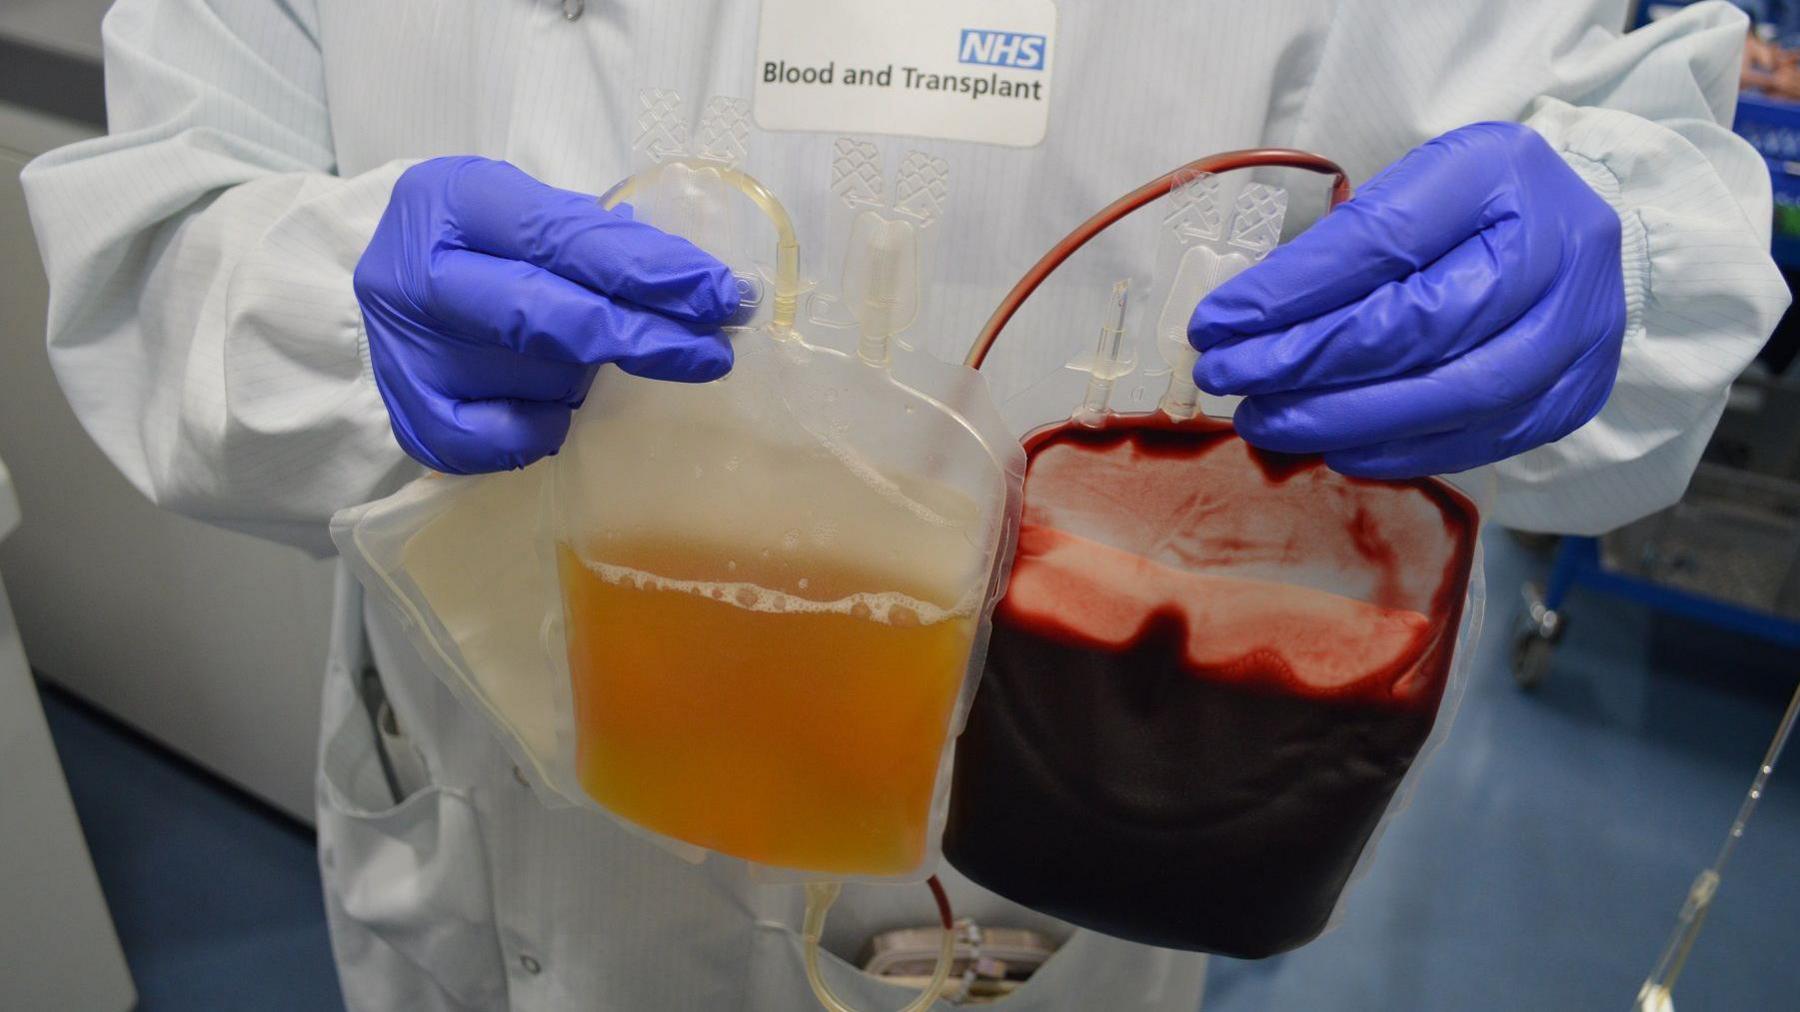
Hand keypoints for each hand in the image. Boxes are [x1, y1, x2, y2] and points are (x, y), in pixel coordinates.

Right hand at [355, 156, 737, 473]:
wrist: (394, 288)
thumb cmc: (485, 246)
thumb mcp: (530, 213)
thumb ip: (602, 241)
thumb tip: (701, 288)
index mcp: (451, 201)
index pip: (562, 238)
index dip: (647, 271)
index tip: (719, 295)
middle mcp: (413, 274)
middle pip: (545, 315)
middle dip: (642, 336)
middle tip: (711, 352)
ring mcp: (404, 352)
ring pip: (536, 378)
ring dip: (584, 377)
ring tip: (587, 361)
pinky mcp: (410, 416)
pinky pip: (502, 441)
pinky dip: (543, 426)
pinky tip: (553, 407)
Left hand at [1188, 121, 1624, 478]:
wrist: (1578, 236)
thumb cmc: (1472, 210)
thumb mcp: (1406, 190)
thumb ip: (1340, 246)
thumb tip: (1243, 322)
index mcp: (1500, 172)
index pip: (1382, 242)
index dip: (1289, 291)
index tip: (1215, 323)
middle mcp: (1557, 249)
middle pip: (1417, 324)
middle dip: (1304, 361)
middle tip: (1229, 377)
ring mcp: (1578, 329)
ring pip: (1451, 394)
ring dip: (1341, 418)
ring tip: (1266, 421)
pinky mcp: (1576, 394)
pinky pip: (1479, 439)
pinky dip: (1396, 451)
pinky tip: (1334, 448)